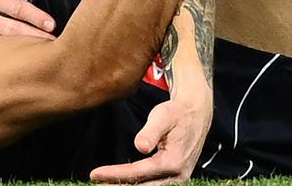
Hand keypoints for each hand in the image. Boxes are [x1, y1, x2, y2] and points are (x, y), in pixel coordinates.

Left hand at [89, 94, 213, 184]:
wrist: (197, 114)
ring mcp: (178, 179)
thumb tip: (140, 147)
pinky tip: (121, 183)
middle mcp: (177, 176)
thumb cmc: (176, 113)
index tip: (94, 174)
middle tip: (96, 184)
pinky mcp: (176, 179)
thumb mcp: (163, 116)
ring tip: (105, 185)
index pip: (137, 173)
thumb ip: (151, 132)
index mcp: (173, 162)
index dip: (114, 175)